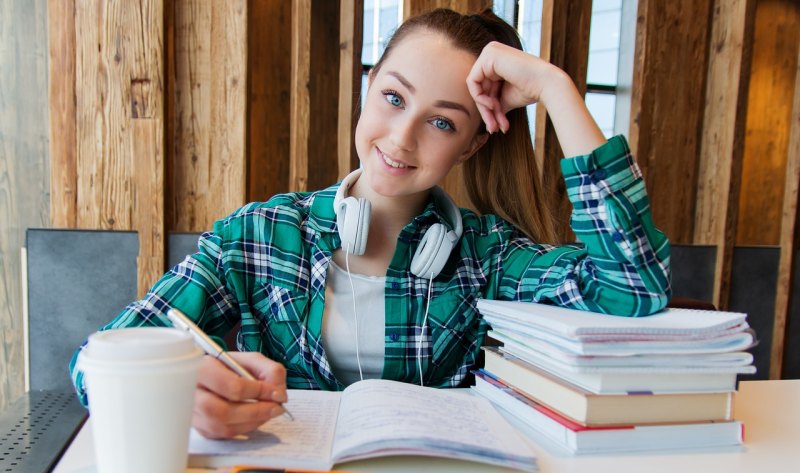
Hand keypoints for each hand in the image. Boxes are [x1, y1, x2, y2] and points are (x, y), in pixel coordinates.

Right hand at [192, 352, 287, 438]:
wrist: (209, 376)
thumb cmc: (230, 367)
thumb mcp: (250, 360)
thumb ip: (269, 371)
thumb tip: (279, 393)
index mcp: (202, 369)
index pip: (232, 386)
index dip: (259, 392)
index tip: (277, 393)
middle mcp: (191, 393)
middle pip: (222, 411)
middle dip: (256, 412)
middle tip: (276, 408)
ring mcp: (192, 413)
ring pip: (222, 427)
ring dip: (252, 422)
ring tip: (267, 412)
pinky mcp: (199, 427)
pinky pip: (222, 434)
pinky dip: (244, 428)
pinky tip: (253, 418)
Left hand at [466, 41, 604, 155]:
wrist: (547, 85)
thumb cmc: (530, 90)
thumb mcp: (505, 98)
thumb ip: (492, 102)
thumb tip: (485, 120)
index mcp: (496, 59)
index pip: (483, 86)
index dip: (488, 108)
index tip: (497, 125)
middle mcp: (491, 51)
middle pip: (479, 88)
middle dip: (487, 111)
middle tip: (494, 129)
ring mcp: (490, 51)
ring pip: (475, 87)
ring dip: (485, 109)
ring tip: (496, 123)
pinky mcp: (488, 55)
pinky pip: (472, 81)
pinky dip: (479, 97)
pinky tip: (492, 105)